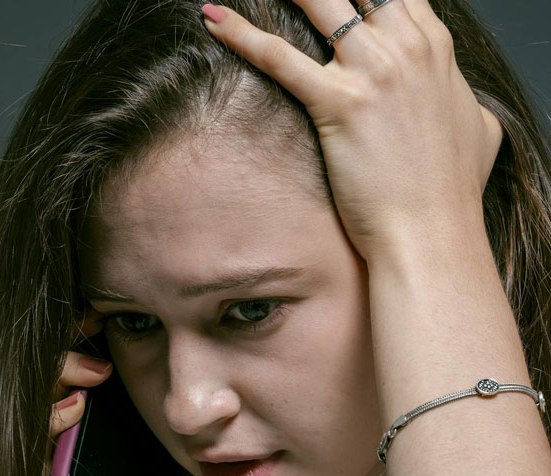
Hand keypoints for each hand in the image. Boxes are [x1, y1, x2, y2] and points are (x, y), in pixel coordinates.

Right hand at [40, 312, 225, 475]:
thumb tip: (219, 389)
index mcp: (124, 443)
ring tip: (92, 364)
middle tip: (101, 329)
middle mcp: (92, 452)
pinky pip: (44, 458)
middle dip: (80, 349)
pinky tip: (73, 405)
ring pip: (50, 412)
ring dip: (63, 378)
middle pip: (72, 385)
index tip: (121, 316)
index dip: (105, 342)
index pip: (104, 380)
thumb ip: (202, 437)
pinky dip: (52, 425)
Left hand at [201, 0, 504, 258]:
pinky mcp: (339, 103)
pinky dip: (241, 34)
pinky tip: (213, 19)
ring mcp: (372, 70)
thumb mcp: (480, 132)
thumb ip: (465, 103)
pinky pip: (279, 58)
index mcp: (433, 48)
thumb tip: (466, 105)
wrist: (432, 233)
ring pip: (318, 2)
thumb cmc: (452, 192)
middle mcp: (405, 47)